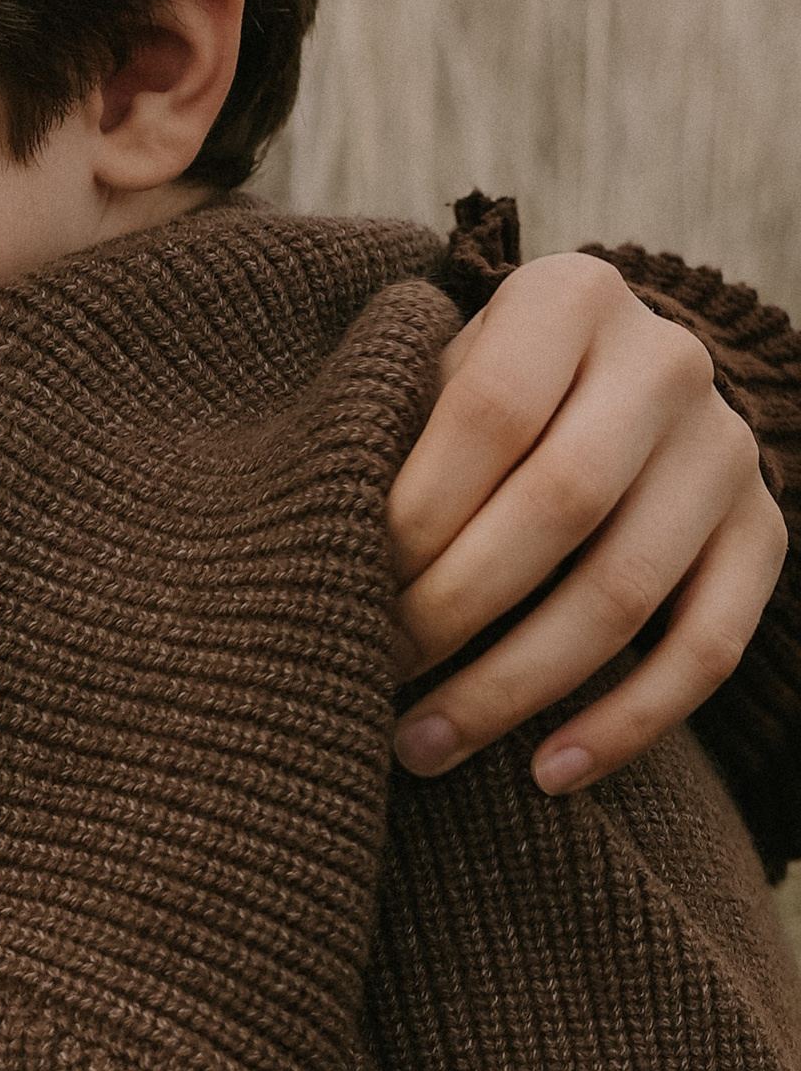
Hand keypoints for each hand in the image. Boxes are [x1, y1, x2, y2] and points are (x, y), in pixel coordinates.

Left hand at [390, 254, 783, 793]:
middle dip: (453, 607)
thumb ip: (389, 437)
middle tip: (372, 673)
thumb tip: (314, 553)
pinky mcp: (765, 532)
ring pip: (626, 590)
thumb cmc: (471, 397)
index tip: (341, 589)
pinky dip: (628, 721)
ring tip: (421, 746)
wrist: (606, 383)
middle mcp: (667, 362)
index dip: (414, 514)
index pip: (489, 412)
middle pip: (561, 504)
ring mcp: (727, 451)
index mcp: (571, 297)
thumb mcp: (427, 376)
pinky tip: (547, 773)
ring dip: (516, 685)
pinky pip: (708, 647)